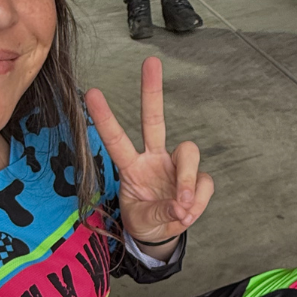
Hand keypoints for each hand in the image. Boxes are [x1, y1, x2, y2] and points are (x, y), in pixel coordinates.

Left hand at [85, 56, 212, 260]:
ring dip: (187, 180)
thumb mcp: (142, 221)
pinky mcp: (197, 178)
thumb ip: (159, 212)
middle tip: (150, 61)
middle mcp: (154, 158)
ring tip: (183, 207)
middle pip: (154, 119)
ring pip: (189, 152)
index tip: (92, 93)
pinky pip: (204, 183)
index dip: (105, 118)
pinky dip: (198, 200)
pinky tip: (188, 213)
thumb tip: (181, 205)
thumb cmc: (145, 221)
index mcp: (131, 167)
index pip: (116, 140)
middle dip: (152, 91)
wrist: (162, 235)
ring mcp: (176, 166)